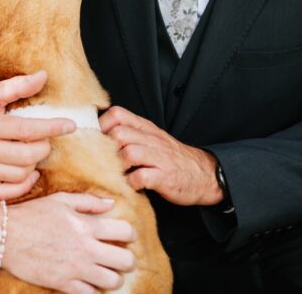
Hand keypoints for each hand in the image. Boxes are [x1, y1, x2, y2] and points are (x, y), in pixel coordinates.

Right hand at [0, 71, 75, 200]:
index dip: (51, 128)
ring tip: (32, 152)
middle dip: (43, 147)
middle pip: (26, 155)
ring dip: (34, 163)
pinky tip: (29, 172)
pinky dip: (23, 185)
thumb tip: (43, 76)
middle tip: (44, 139)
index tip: (70, 125)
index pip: (26, 129)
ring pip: (19, 174)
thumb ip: (17, 86)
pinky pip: (6, 193)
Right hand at [4, 192, 135, 293]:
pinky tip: (88, 282)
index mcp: (86, 225)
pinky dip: (94, 290)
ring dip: (113, 276)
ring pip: (113, 281)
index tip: (123, 236)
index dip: (129, 234)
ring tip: (105, 271)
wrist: (5, 236)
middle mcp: (86, 248)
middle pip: (126, 261)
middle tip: (118, 257)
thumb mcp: (60, 200)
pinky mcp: (63, 284)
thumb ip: (88, 201)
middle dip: (126, 259)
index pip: (126, 232)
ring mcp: (75, 268)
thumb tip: (111, 204)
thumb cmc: (32, 214)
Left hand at [100, 106, 221, 205]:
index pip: (117, 114)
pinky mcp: (164, 177)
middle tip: (104, 162)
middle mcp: (151, 139)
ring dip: (118, 167)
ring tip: (117, 175)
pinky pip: (141, 177)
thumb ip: (130, 134)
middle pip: (119, 134)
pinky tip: (131, 186)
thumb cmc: (171, 158)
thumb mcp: (152, 138)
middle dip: (106, 149)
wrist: (204, 174)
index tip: (96, 141)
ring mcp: (159, 158)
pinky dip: (131, 183)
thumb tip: (98, 136)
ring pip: (128, 153)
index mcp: (146, 128)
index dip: (102, 126)